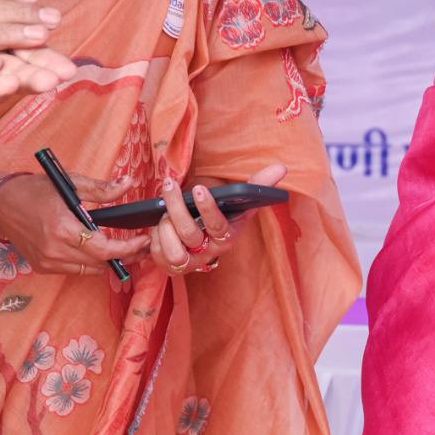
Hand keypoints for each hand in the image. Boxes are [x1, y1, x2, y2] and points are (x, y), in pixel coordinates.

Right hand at [0, 170, 152, 278]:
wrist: (0, 204)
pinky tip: (98, 251)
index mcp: (62, 228)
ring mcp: (47, 262)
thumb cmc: (35, 190)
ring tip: (126, 249)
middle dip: (124, 256)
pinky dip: (89, 263)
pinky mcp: (42, 267)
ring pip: (89, 270)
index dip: (127, 248)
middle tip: (142, 245)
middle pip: (100, 263)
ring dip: (107, 261)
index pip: (103, 249)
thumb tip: (129, 184)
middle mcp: (54, 250)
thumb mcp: (70, 183)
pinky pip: (74, 270)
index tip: (143, 240)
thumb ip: (102, 189)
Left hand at [146, 162, 290, 275]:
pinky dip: (153, 238)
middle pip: (190, 234)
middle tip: (170, 185)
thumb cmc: (221, 213)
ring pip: (173, 251)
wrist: (201, 236)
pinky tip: (155, 223)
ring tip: (162, 209)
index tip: (199, 188)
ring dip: (164, 227)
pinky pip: (157, 255)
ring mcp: (189, 262)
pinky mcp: (169, 266)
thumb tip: (281, 168)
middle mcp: (209, 253)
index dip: (208, 209)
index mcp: (227, 237)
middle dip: (176, 208)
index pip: (218, 226)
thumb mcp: (239, 201)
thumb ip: (259, 184)